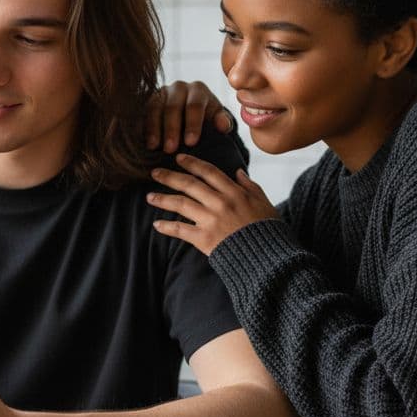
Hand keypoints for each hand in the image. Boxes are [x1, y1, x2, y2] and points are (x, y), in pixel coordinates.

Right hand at [145, 81, 232, 153]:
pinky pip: (142, 111)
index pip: (195, 106)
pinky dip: (142, 126)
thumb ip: (222, 122)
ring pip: (155, 108)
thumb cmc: (207, 120)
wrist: (191, 115)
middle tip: (170, 149)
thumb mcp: (218, 120)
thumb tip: (223, 126)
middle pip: (173, 107)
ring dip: (154, 129)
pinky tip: (142, 140)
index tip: (191, 143)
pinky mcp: (147, 100)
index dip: (193, 124)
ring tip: (154, 147)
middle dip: (171, 129)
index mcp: (199, 90)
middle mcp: (179, 87)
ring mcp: (161, 92)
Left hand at [148, 153, 278, 255]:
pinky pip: (180, 230)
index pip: (208, 171)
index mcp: (234, 192)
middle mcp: (220, 203)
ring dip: (163, 199)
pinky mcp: (204, 239)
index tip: (178, 158)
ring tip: (149, 197)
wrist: (267, 257)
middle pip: (189, 184)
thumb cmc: (267, 230)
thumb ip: (250, 186)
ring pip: (181, 204)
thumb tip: (238, 172)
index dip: (192, 163)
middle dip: (170, 176)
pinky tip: (156, 224)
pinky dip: (167, 227)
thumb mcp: (264, 203)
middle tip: (154, 172)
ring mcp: (210, 220)